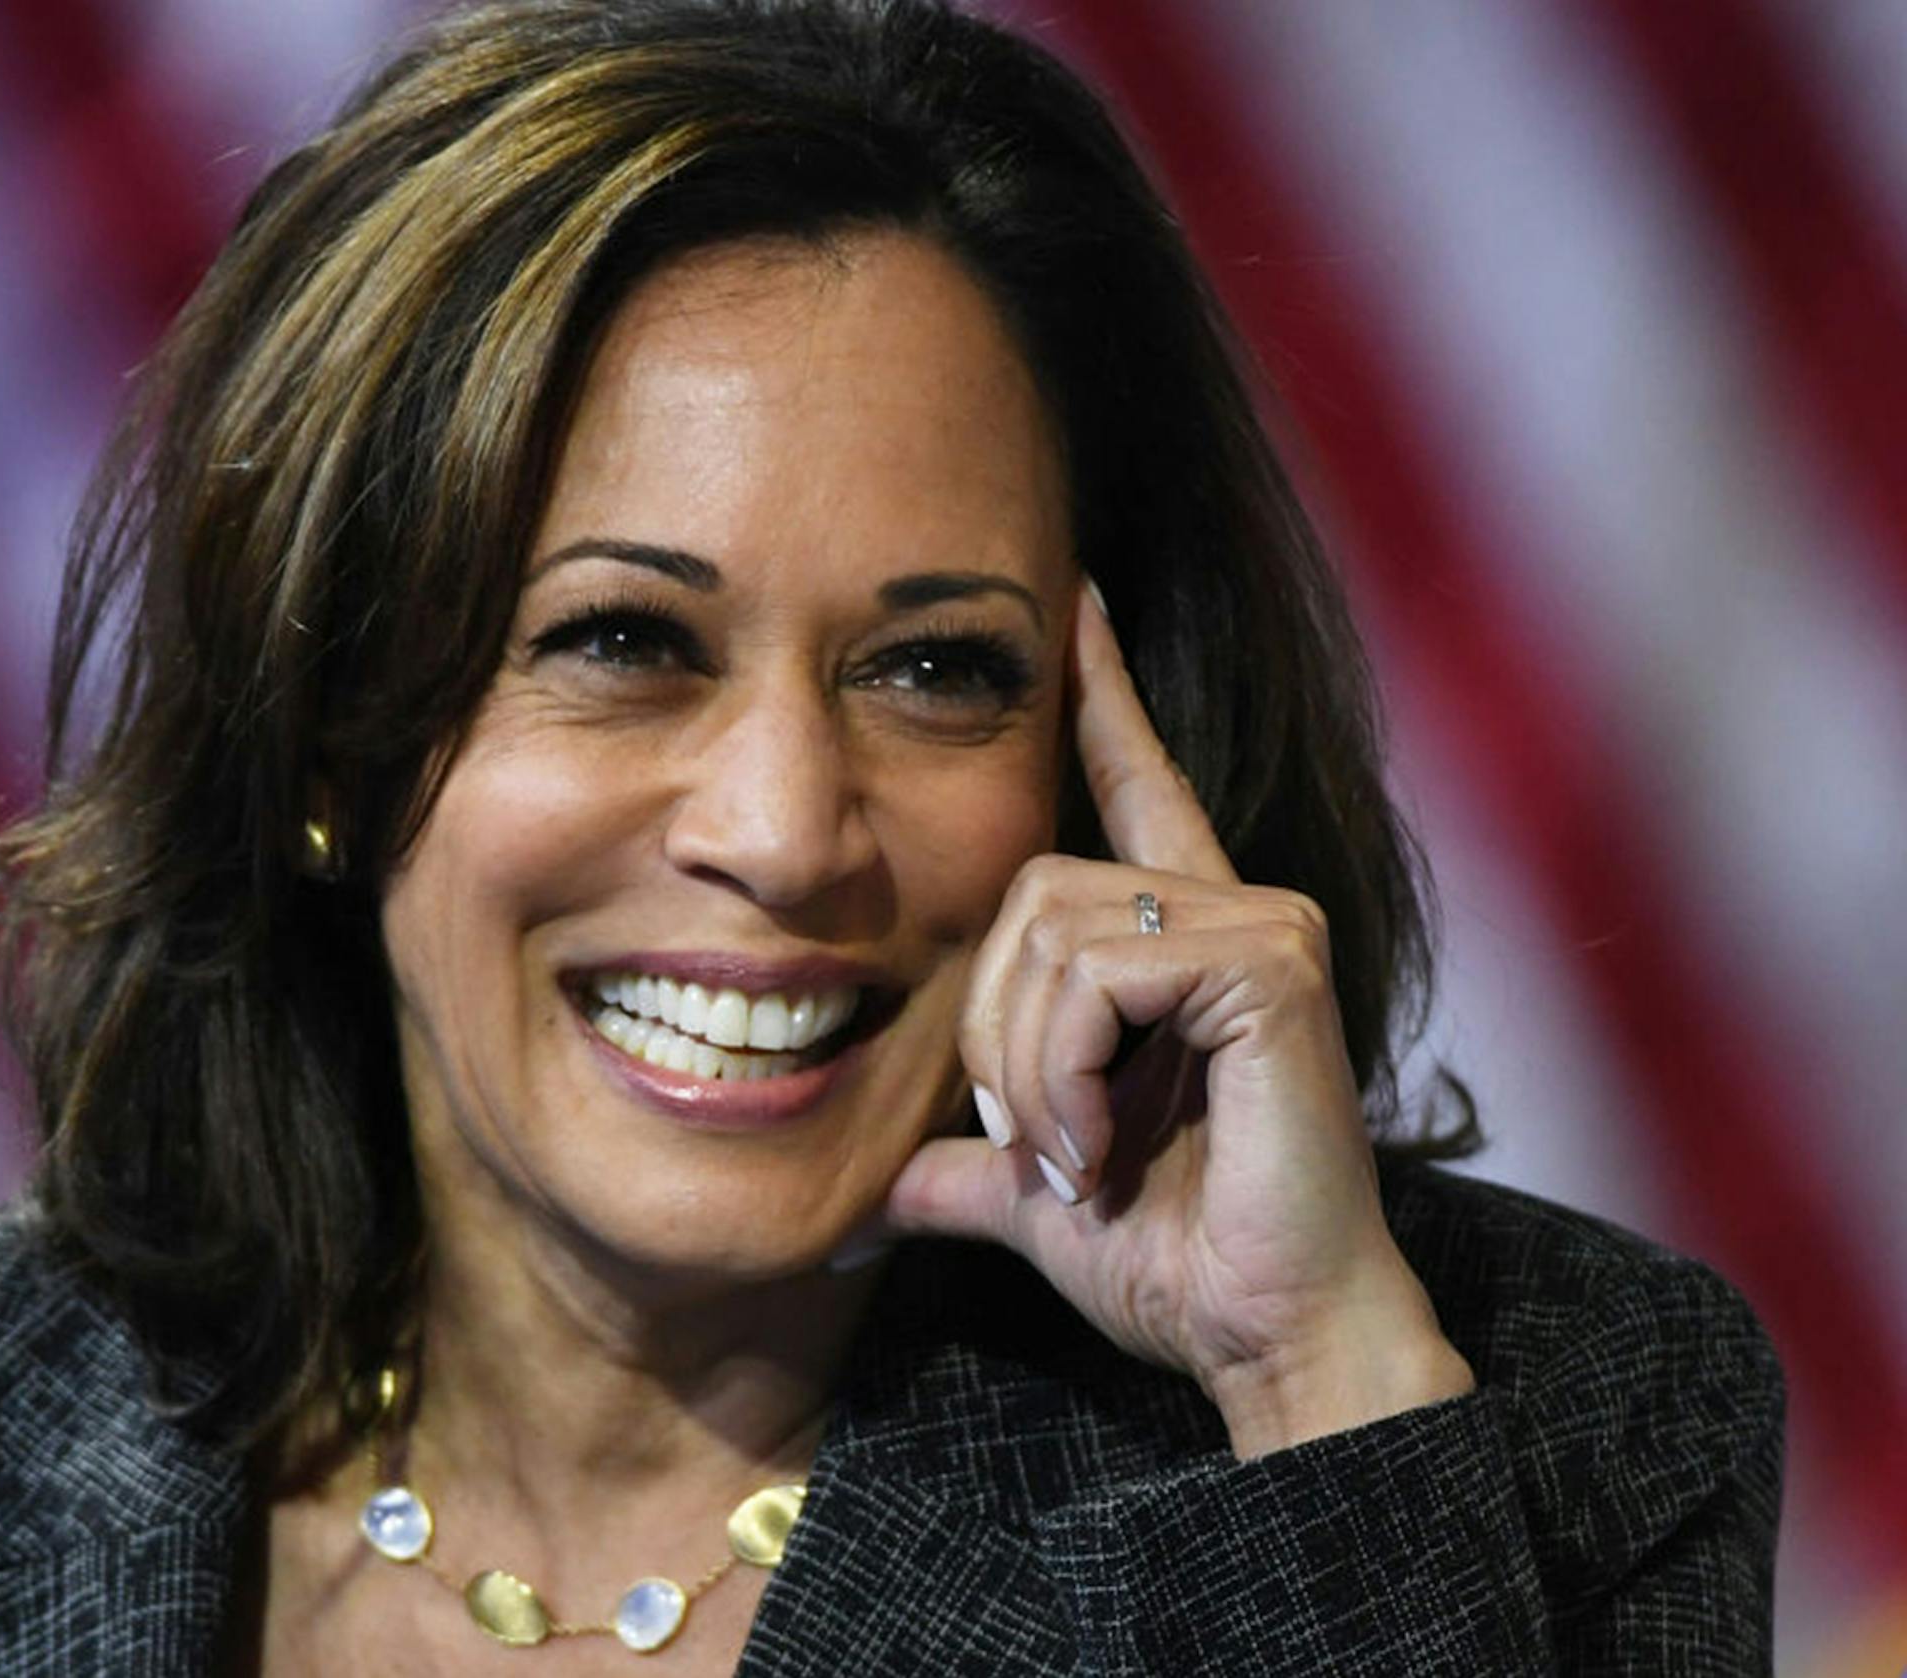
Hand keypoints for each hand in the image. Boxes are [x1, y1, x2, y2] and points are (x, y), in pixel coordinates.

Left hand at [884, 582, 1472, 1457]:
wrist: (1266, 1335)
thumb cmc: (1175, 1259)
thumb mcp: (1043, 1189)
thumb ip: (970, 1162)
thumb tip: (871, 1197)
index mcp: (1181, 939)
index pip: (1135, 782)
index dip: (1100, 694)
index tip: (1075, 599)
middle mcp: (1230, 905)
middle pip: (1027, 885)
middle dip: (995, 1029)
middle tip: (1036, 1141)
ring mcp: (1261, 923)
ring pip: (1051, 927)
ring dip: (1027, 1064)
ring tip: (1072, 1155)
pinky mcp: (1272, 964)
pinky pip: (1101, 972)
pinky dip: (1067, 1072)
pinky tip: (1097, 1151)